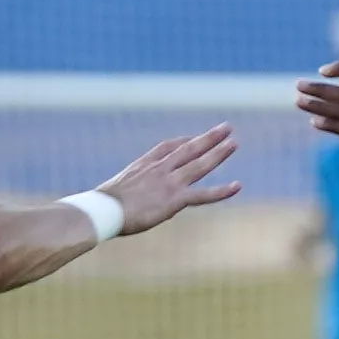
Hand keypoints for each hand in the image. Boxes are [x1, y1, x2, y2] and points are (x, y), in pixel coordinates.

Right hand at [92, 124, 242, 235]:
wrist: (103, 210)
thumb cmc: (101, 206)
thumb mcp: (112, 192)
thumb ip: (123, 192)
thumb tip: (117, 202)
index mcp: (142, 165)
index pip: (166, 148)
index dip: (182, 142)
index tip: (192, 138)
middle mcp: (158, 169)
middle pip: (188, 149)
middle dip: (208, 138)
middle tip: (225, 128)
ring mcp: (168, 182)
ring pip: (199, 164)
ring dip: (218, 153)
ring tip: (234, 143)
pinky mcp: (174, 199)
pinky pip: (203, 194)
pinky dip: (221, 191)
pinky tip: (237, 186)